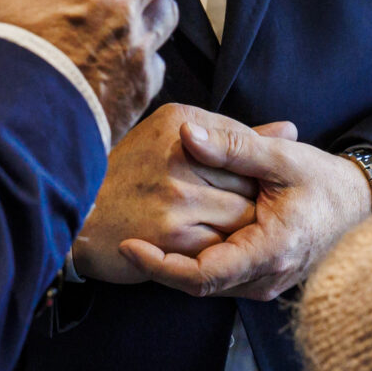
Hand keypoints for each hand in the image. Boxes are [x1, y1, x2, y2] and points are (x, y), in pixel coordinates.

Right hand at [70, 104, 260, 282]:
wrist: (80, 215)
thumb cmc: (131, 175)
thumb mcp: (174, 138)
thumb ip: (231, 136)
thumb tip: (291, 130)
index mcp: (181, 121)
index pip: (243, 142)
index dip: (251, 168)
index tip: (250, 184)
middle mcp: (181, 152)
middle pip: (248, 179)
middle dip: (253, 199)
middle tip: (245, 212)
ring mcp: (177, 194)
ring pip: (242, 215)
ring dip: (242, 228)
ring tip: (225, 230)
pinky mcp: (173, 234)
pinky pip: (223, 244)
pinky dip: (224, 249)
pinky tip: (210, 245)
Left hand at [119, 119, 371, 299]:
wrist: (359, 207)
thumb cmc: (323, 181)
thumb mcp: (281, 157)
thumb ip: (234, 146)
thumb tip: (188, 134)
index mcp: (271, 250)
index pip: (201, 275)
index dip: (160, 265)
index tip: (127, 244)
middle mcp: (267, 278)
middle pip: (197, 284)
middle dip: (158, 263)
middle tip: (120, 237)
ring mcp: (265, 285)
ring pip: (207, 284)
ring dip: (175, 263)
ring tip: (139, 234)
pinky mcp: (262, 281)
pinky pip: (220, 278)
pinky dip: (195, 260)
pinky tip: (173, 237)